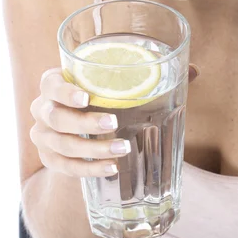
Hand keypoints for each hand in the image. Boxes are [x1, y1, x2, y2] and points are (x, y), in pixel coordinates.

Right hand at [30, 63, 199, 178]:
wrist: (82, 128)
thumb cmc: (104, 97)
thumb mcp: (118, 84)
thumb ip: (154, 75)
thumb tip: (195, 69)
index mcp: (55, 82)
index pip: (49, 83)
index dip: (64, 91)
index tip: (87, 97)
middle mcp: (43, 108)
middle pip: (55, 117)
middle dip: (85, 123)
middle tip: (114, 123)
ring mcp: (43, 137)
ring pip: (62, 145)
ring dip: (93, 149)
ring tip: (122, 149)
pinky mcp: (50, 160)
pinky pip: (66, 168)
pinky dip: (90, 168)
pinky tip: (112, 168)